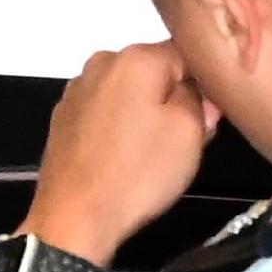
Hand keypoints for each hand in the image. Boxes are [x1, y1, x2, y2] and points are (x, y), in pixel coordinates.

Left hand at [25, 42, 214, 271]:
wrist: (75, 218)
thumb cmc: (135, 176)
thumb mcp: (190, 134)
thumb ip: (201, 100)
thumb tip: (196, 91)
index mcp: (137, 58)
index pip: (188, 53)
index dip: (204, 84)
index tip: (207, 115)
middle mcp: (103, 62)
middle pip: (155, 70)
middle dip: (172, 98)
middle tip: (182, 139)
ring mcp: (78, 89)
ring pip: (128, 90)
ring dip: (144, 112)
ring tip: (149, 152)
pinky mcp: (63, 116)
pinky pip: (105, 109)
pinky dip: (118, 126)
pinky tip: (122, 156)